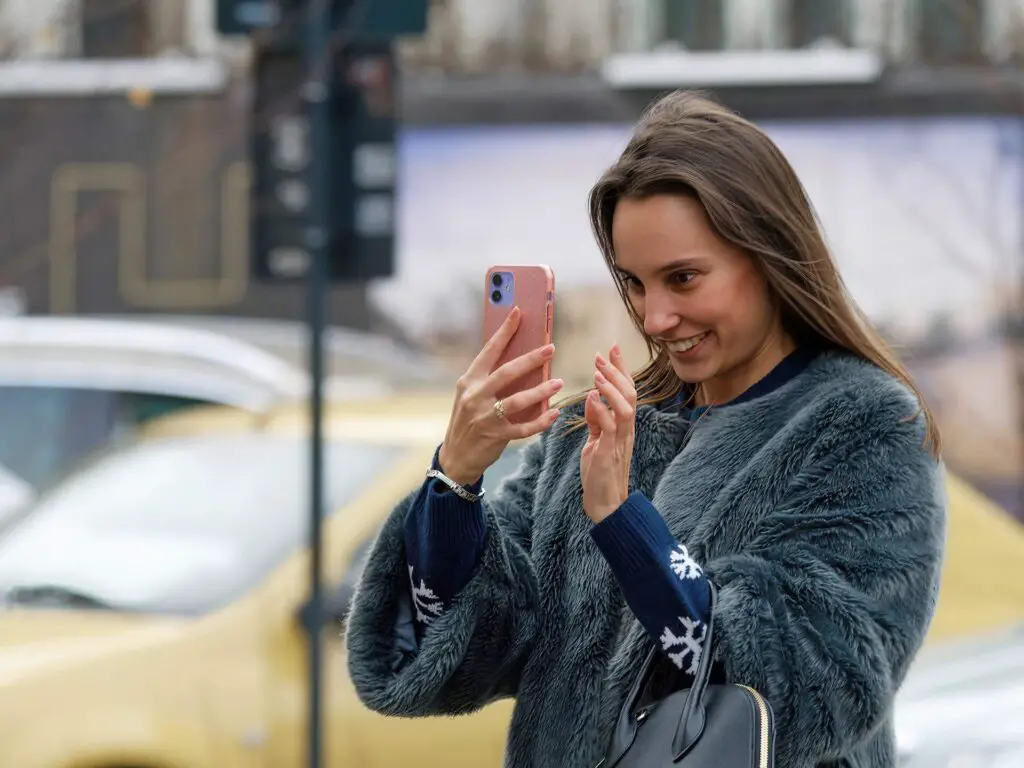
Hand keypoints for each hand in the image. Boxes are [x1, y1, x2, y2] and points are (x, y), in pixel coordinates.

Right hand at [439, 306, 562, 485]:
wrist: (456, 456)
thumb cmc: (469, 420)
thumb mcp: (472, 395)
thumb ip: (491, 380)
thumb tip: (522, 360)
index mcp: (469, 381)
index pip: (489, 351)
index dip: (504, 332)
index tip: (518, 313)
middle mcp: (475, 396)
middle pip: (507, 372)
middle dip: (531, 359)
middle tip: (551, 348)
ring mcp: (485, 417)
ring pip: (518, 400)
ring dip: (541, 391)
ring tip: (558, 382)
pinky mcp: (495, 436)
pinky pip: (523, 428)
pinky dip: (541, 421)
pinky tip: (554, 413)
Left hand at [580, 345, 636, 523]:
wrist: (604, 505)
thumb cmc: (599, 473)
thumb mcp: (596, 441)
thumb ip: (596, 421)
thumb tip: (592, 398)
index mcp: (623, 426)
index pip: (627, 391)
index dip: (621, 369)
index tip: (612, 349)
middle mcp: (626, 431)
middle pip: (631, 394)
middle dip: (617, 372)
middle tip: (601, 355)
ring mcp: (620, 442)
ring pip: (626, 408)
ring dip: (612, 388)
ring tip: (597, 372)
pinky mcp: (609, 455)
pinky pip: (610, 429)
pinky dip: (601, 411)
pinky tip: (591, 398)